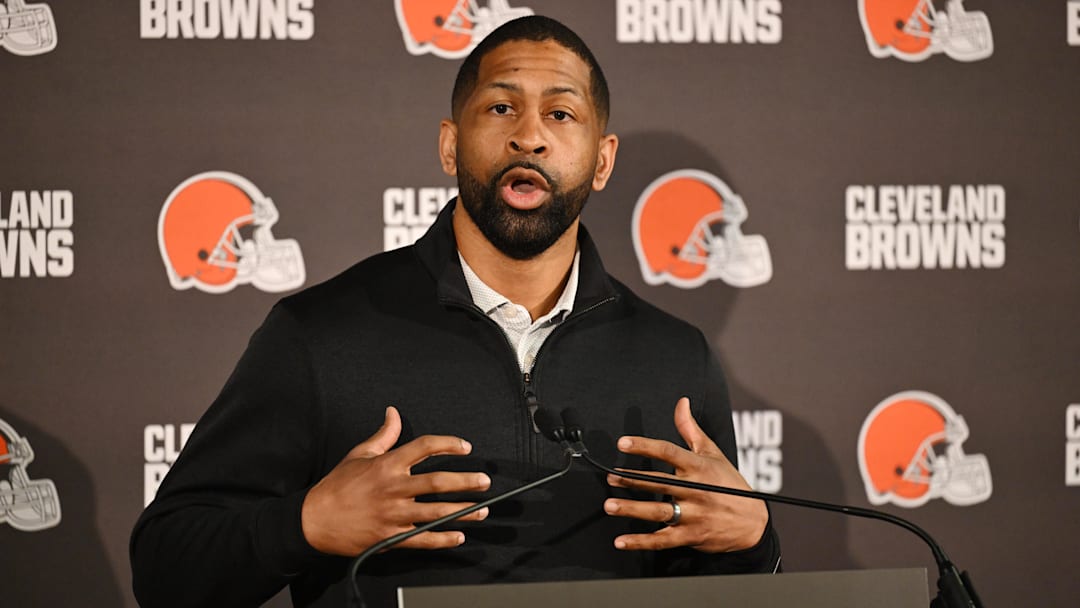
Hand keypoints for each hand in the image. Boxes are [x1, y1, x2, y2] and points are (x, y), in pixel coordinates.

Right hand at [301, 406, 490, 555]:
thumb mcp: (359, 454)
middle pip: (438, 482)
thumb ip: (383, 435)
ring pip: (436, 512)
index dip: (448, 444)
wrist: (314, 520)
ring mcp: (393, 514)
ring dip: (463, 511)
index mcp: (387, 465)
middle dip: (466, 482)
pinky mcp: (390, 537)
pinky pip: (422, 538)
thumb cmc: (337, 486)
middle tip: (484, 481)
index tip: (465, 447)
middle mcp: (393, 488)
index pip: (424, 447)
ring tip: (482, 510)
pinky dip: (443, 539)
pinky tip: (458, 536)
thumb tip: (393, 413)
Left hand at [603, 397, 767, 553]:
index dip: (645, 446)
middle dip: (632, 480)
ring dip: (632, 509)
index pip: (669, 452)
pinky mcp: (690, 536)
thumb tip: (681, 402)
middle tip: (610, 477)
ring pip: (658, 512)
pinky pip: (662, 540)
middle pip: (659, 483)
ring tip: (609, 506)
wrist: (753, 524)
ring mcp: (693, 515)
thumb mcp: (713, 453)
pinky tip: (621, 541)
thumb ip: (691, 429)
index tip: (623, 443)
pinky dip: (640, 542)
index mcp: (699, 467)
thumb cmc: (730, 484)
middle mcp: (695, 491)